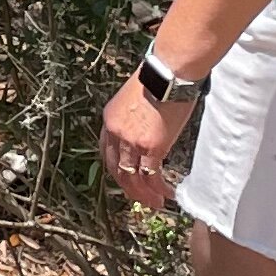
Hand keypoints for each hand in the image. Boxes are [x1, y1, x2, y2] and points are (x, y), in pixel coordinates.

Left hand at [98, 72, 195, 212]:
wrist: (168, 73)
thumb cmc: (159, 78)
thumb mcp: (134, 97)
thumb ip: (134, 116)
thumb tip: (147, 126)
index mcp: (109, 119)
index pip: (106, 152)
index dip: (116, 168)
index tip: (127, 178)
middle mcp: (115, 132)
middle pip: (116, 169)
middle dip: (130, 188)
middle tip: (142, 198)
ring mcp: (132, 142)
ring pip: (132, 177)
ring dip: (144, 194)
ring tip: (156, 202)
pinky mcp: (150, 147)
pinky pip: (151, 175)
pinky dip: (158, 188)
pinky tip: (166, 194)